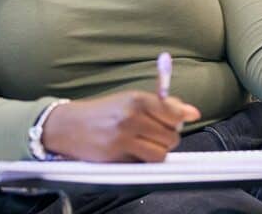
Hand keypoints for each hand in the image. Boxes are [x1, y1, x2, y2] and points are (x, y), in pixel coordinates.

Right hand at [41, 91, 200, 161]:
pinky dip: (144, 160)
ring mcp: (124, 137)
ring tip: (146, 144)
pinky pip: (145, 162)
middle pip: (171, 135)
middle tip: (156, 133)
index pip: (173, 112)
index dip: (182, 118)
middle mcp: (131, 117)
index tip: (186, 119)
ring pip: (161, 152)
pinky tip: (135, 151)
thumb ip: (161, 105)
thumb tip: (192, 112)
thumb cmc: (103, 112)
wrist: (69, 125)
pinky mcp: (116, 155)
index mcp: (137, 99)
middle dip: (168, 136)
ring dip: (158, 151)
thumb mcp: (130, 100)